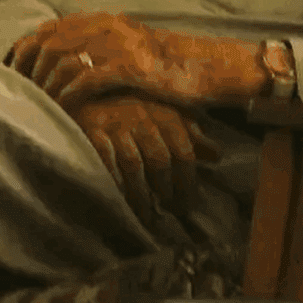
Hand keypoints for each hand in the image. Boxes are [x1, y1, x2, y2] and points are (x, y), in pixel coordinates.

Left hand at [10, 11, 266, 111]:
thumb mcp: (128, 51)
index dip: (26, 53)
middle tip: (21, 100)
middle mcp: (105, 25)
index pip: (48, 30)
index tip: (15, 79)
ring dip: (46, 87)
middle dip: (29, 73)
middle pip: (48, 43)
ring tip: (40, 109)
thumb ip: (97, 51)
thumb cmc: (166, 67)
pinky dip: (68, 97)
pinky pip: (85, 79)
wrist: (206, 67)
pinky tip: (63, 113)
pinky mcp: (129, 65)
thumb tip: (61, 67)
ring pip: (62, 60)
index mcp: (102, 20)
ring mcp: (117, 43)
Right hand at [70, 95, 222, 225]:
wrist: (86, 86)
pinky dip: (115, 184)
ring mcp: (114, 124)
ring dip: (143, 195)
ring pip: (134, 165)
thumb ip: (189, 131)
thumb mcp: (162, 111)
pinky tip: (121, 201)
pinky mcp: (90, 132)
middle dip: (168, 190)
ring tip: (149, 216)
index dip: (189, 179)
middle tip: (172, 211)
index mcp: (162, 111)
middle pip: (160, 159)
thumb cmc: (131, 104)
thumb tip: (215, 155)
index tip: (191, 202)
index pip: (183, 149)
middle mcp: (140, 115)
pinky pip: (106, 164)